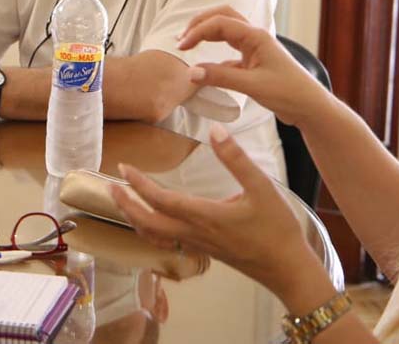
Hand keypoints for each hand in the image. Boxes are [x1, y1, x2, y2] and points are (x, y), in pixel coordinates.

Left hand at [111, 124, 332, 307]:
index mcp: (205, 216)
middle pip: (148, 222)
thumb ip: (236, 158)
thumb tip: (215, 130)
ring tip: (123, 203)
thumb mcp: (262, 187)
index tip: (123, 168)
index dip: (139, 184)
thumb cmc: (277, 228)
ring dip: (135, 219)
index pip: (161, 200)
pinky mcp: (205, 251)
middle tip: (110, 187)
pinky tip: (152, 224)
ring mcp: (198, 246)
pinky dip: (151, 232)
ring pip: (155, 236)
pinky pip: (167, 242)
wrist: (287, 268)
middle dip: (126, 205)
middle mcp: (195, 233)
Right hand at [178, 6, 332, 127]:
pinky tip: (206, 69)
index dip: (197, 32)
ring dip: (207, 34)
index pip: (219, 24)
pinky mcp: (254, 62)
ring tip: (188, 44)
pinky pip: (230, 51)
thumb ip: (221, 77)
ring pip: (226, 31)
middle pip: (222, 17)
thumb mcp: (252, 86)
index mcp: (256, 36)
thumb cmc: (288, 93)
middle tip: (182, 38)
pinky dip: (215, 55)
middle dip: (200, 23)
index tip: (181, 47)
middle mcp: (255, 37)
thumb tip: (191, 72)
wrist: (310, 107)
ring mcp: (255, 49)